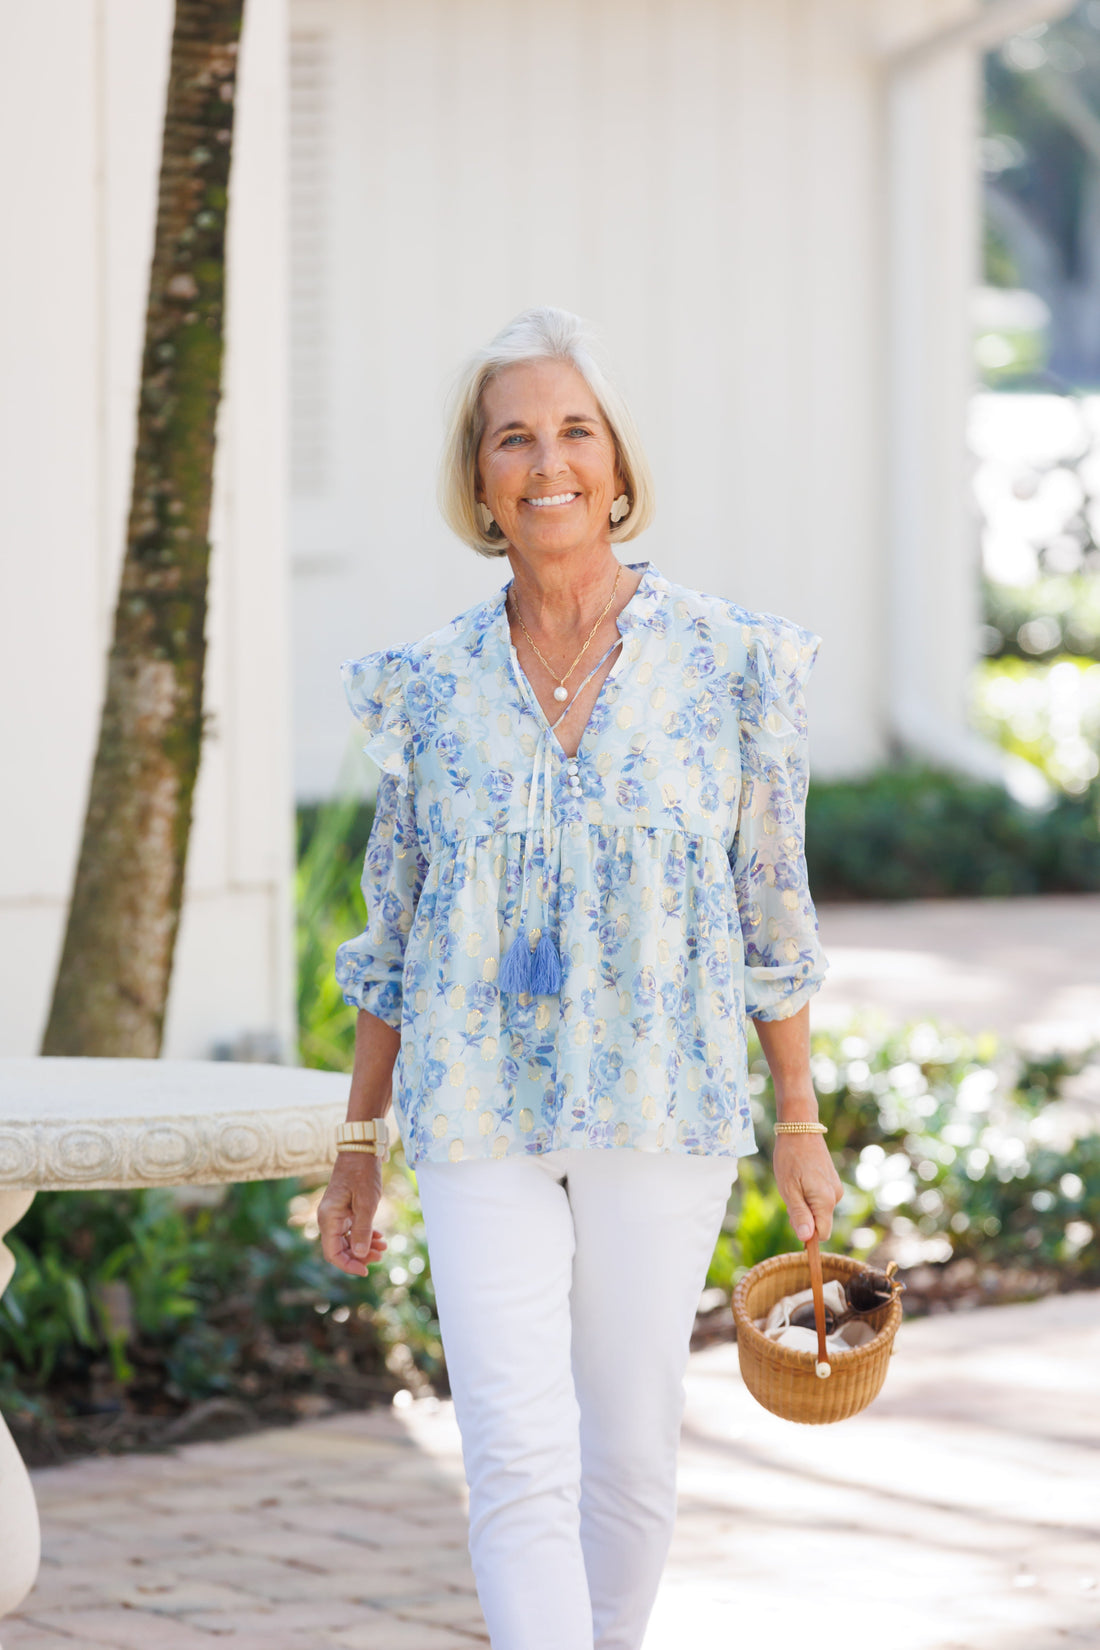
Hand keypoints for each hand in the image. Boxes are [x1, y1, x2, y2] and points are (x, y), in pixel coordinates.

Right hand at [317, 1153, 387, 1276]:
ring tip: (384, 1246)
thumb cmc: (363, 1173)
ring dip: (364, 1246)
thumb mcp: (366, 1203)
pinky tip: (379, 1236)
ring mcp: (335, 1214)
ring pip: (347, 1240)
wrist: (361, 1149)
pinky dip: (365, 1235)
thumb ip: (363, 1230)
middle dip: (360, 1256)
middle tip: (380, 1255)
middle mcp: (328, 1218)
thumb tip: (360, 1255)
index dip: (348, 1266)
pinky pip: (351, 1229)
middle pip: (340, 1249)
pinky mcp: (344, 1209)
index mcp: (328, 1218)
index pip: (332, 1253)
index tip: (366, 1271)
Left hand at [773, 1134, 843, 1243]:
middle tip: (789, 1197)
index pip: (821, 1234)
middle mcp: (836, 1196)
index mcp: (825, 1201)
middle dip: (804, 1217)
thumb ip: (799, 1214)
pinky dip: (810, 1195)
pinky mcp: (833, 1180)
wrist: (800, 1129)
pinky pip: (822, 1198)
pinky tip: (800, 1179)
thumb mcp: (788, 1189)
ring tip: (794, 1184)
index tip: (792, 1219)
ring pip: (820, 1209)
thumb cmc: (790, 1158)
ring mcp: (836, 1187)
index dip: (807, 1234)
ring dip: (806, 1205)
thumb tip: (806, 1238)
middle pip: (820, 1222)